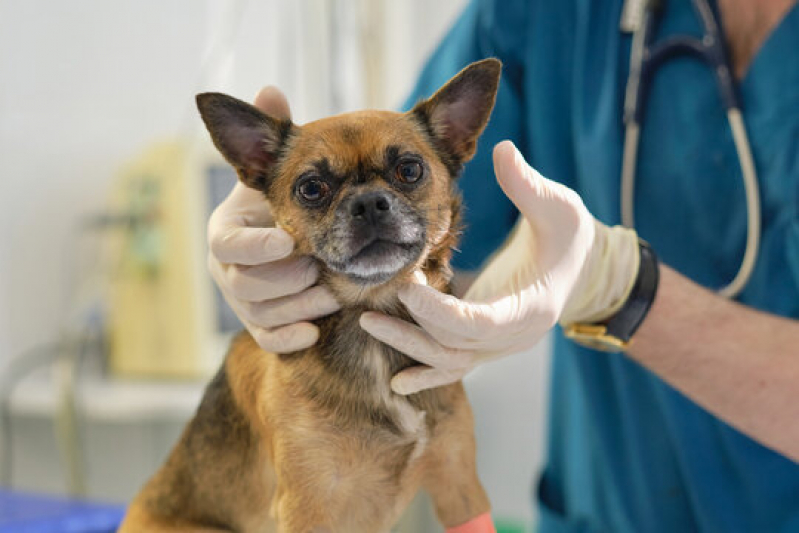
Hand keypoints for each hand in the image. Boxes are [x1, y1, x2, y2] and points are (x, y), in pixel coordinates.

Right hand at [207, 87, 339, 352]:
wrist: (286, 246)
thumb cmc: (281, 201)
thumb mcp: (279, 169)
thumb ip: (274, 136)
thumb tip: (271, 91)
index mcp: (226, 231)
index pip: (227, 245)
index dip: (255, 246)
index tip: (288, 242)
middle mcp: (227, 270)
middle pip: (242, 286)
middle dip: (284, 280)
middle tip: (321, 271)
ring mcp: (243, 301)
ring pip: (259, 315)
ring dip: (298, 306)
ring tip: (334, 294)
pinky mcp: (261, 324)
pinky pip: (267, 340)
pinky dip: (291, 338)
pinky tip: (316, 331)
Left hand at [359, 140, 638, 393]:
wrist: (580, 268)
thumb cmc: (569, 236)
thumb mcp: (560, 207)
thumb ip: (529, 185)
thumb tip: (503, 151)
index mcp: (534, 308)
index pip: (480, 323)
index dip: (440, 312)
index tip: (407, 288)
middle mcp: (515, 337)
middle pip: (456, 346)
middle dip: (413, 325)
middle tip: (372, 301)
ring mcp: (499, 346)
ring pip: (449, 361)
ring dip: (408, 345)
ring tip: (367, 320)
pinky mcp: (484, 344)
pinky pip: (452, 365)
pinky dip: (425, 373)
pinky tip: (395, 381)